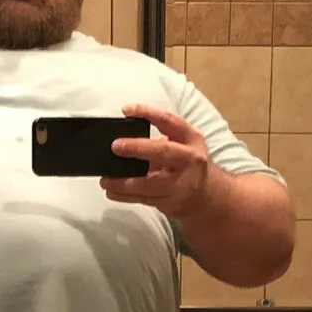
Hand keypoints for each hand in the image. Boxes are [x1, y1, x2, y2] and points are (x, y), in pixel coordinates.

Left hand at [102, 104, 222, 219]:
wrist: (206, 195)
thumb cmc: (187, 164)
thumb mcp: (183, 144)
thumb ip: (161, 137)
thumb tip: (124, 135)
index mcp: (191, 139)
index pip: (169, 120)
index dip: (148, 113)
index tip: (126, 110)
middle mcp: (188, 159)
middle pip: (163, 151)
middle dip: (137, 148)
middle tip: (115, 147)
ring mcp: (181, 182)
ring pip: (149, 183)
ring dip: (124, 182)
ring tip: (105, 180)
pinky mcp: (171, 201)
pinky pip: (144, 199)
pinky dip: (125, 196)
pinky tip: (111, 192)